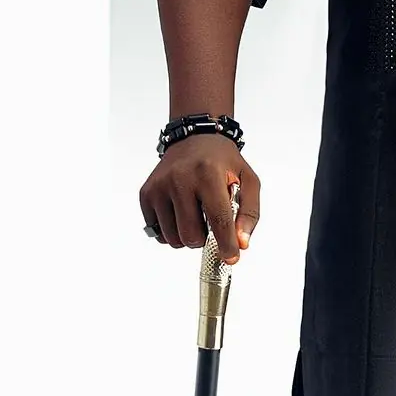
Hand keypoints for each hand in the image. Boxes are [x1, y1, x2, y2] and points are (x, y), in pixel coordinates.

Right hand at [139, 134, 260, 265]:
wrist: (195, 137)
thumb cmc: (222, 160)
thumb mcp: (247, 179)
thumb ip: (249, 212)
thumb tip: (241, 244)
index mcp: (208, 173)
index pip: (218, 219)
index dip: (226, 243)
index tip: (231, 258)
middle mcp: (180, 179)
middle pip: (192, 235)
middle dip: (205, 238)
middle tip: (210, 223)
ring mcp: (159, 187)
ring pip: (173, 239)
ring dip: (188, 236)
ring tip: (196, 215)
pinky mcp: (146, 194)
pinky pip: (158, 232)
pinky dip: (172, 231)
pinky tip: (181, 212)